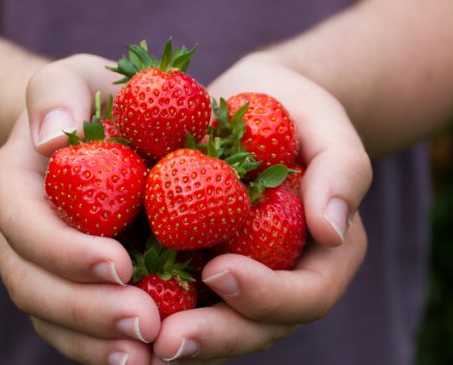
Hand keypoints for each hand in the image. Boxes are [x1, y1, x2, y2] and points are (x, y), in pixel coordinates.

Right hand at [0, 55, 161, 364]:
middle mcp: (18, 239)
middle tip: (144, 324)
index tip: (119, 265)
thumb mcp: (73, 78)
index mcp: (12, 188)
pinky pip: (82, 330)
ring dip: (97, 343)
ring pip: (54, 320)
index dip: (65, 252)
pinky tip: (150, 357)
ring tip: (147, 356)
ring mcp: (44, 269)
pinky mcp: (74, 289)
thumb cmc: (89, 102)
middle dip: (86, 311)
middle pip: (35, 286)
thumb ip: (55, 93)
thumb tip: (47, 139)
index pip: (25, 227)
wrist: (95, 134)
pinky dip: (108, 347)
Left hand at [150, 55, 371, 362]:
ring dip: (175, 337)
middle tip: (166, 340)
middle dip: (213, 337)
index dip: (266, 296)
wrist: (247, 105)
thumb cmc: (295, 111)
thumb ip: (343, 170)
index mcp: (323, 257)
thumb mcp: (326, 126)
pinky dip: (147, 305)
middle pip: (255, 328)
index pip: (306, 296)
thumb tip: (332, 228)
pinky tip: (109, 303)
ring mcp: (237, 279)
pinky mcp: (196, 266)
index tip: (220, 271)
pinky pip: (175, 296)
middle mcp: (281, 281)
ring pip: (212, 325)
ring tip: (133, 337)